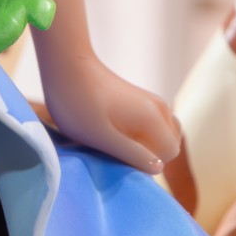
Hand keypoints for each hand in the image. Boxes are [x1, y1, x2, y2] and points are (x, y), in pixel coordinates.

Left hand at [41, 52, 180, 173]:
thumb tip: (159, 169)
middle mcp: (159, 108)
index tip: (119, 156)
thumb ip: (132, 154)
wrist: (67, 66)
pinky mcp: (140, 100)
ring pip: (160, 135)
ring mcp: (151, 102)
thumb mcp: (103, 137)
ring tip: (114, 140)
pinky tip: (115, 129)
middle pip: (167, 144)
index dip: (146, 162)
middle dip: (146, 153)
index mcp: (154, 118)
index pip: (168, 153)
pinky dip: (139, 133)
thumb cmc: (79, 104)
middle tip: (114, 148)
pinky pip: (151, 125)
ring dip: (143, 144)